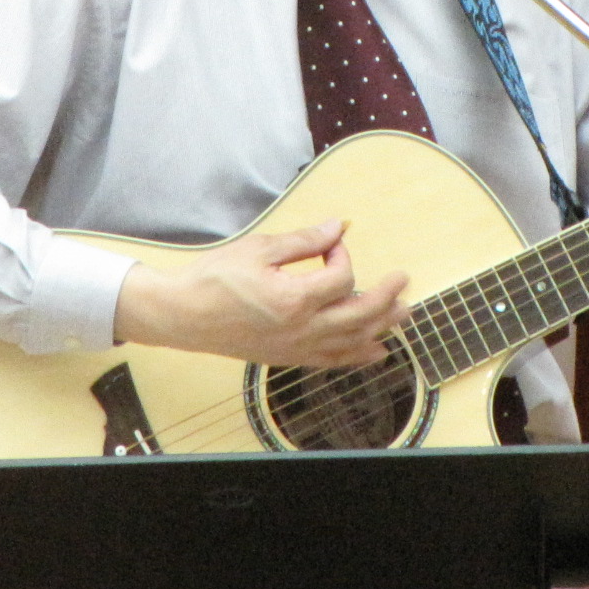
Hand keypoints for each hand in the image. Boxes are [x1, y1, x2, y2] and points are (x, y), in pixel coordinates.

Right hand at [112, 219, 409, 367]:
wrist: (183, 316)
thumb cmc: (215, 279)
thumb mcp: (261, 249)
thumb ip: (304, 241)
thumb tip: (338, 227)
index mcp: (294, 299)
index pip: (341, 278)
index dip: (342, 255)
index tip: (332, 242)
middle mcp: (300, 329)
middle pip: (360, 316)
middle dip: (387, 297)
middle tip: (404, 281)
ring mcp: (295, 348)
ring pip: (351, 343)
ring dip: (381, 327)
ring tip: (403, 315)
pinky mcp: (287, 358)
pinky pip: (331, 361)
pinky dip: (357, 356)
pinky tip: (375, 352)